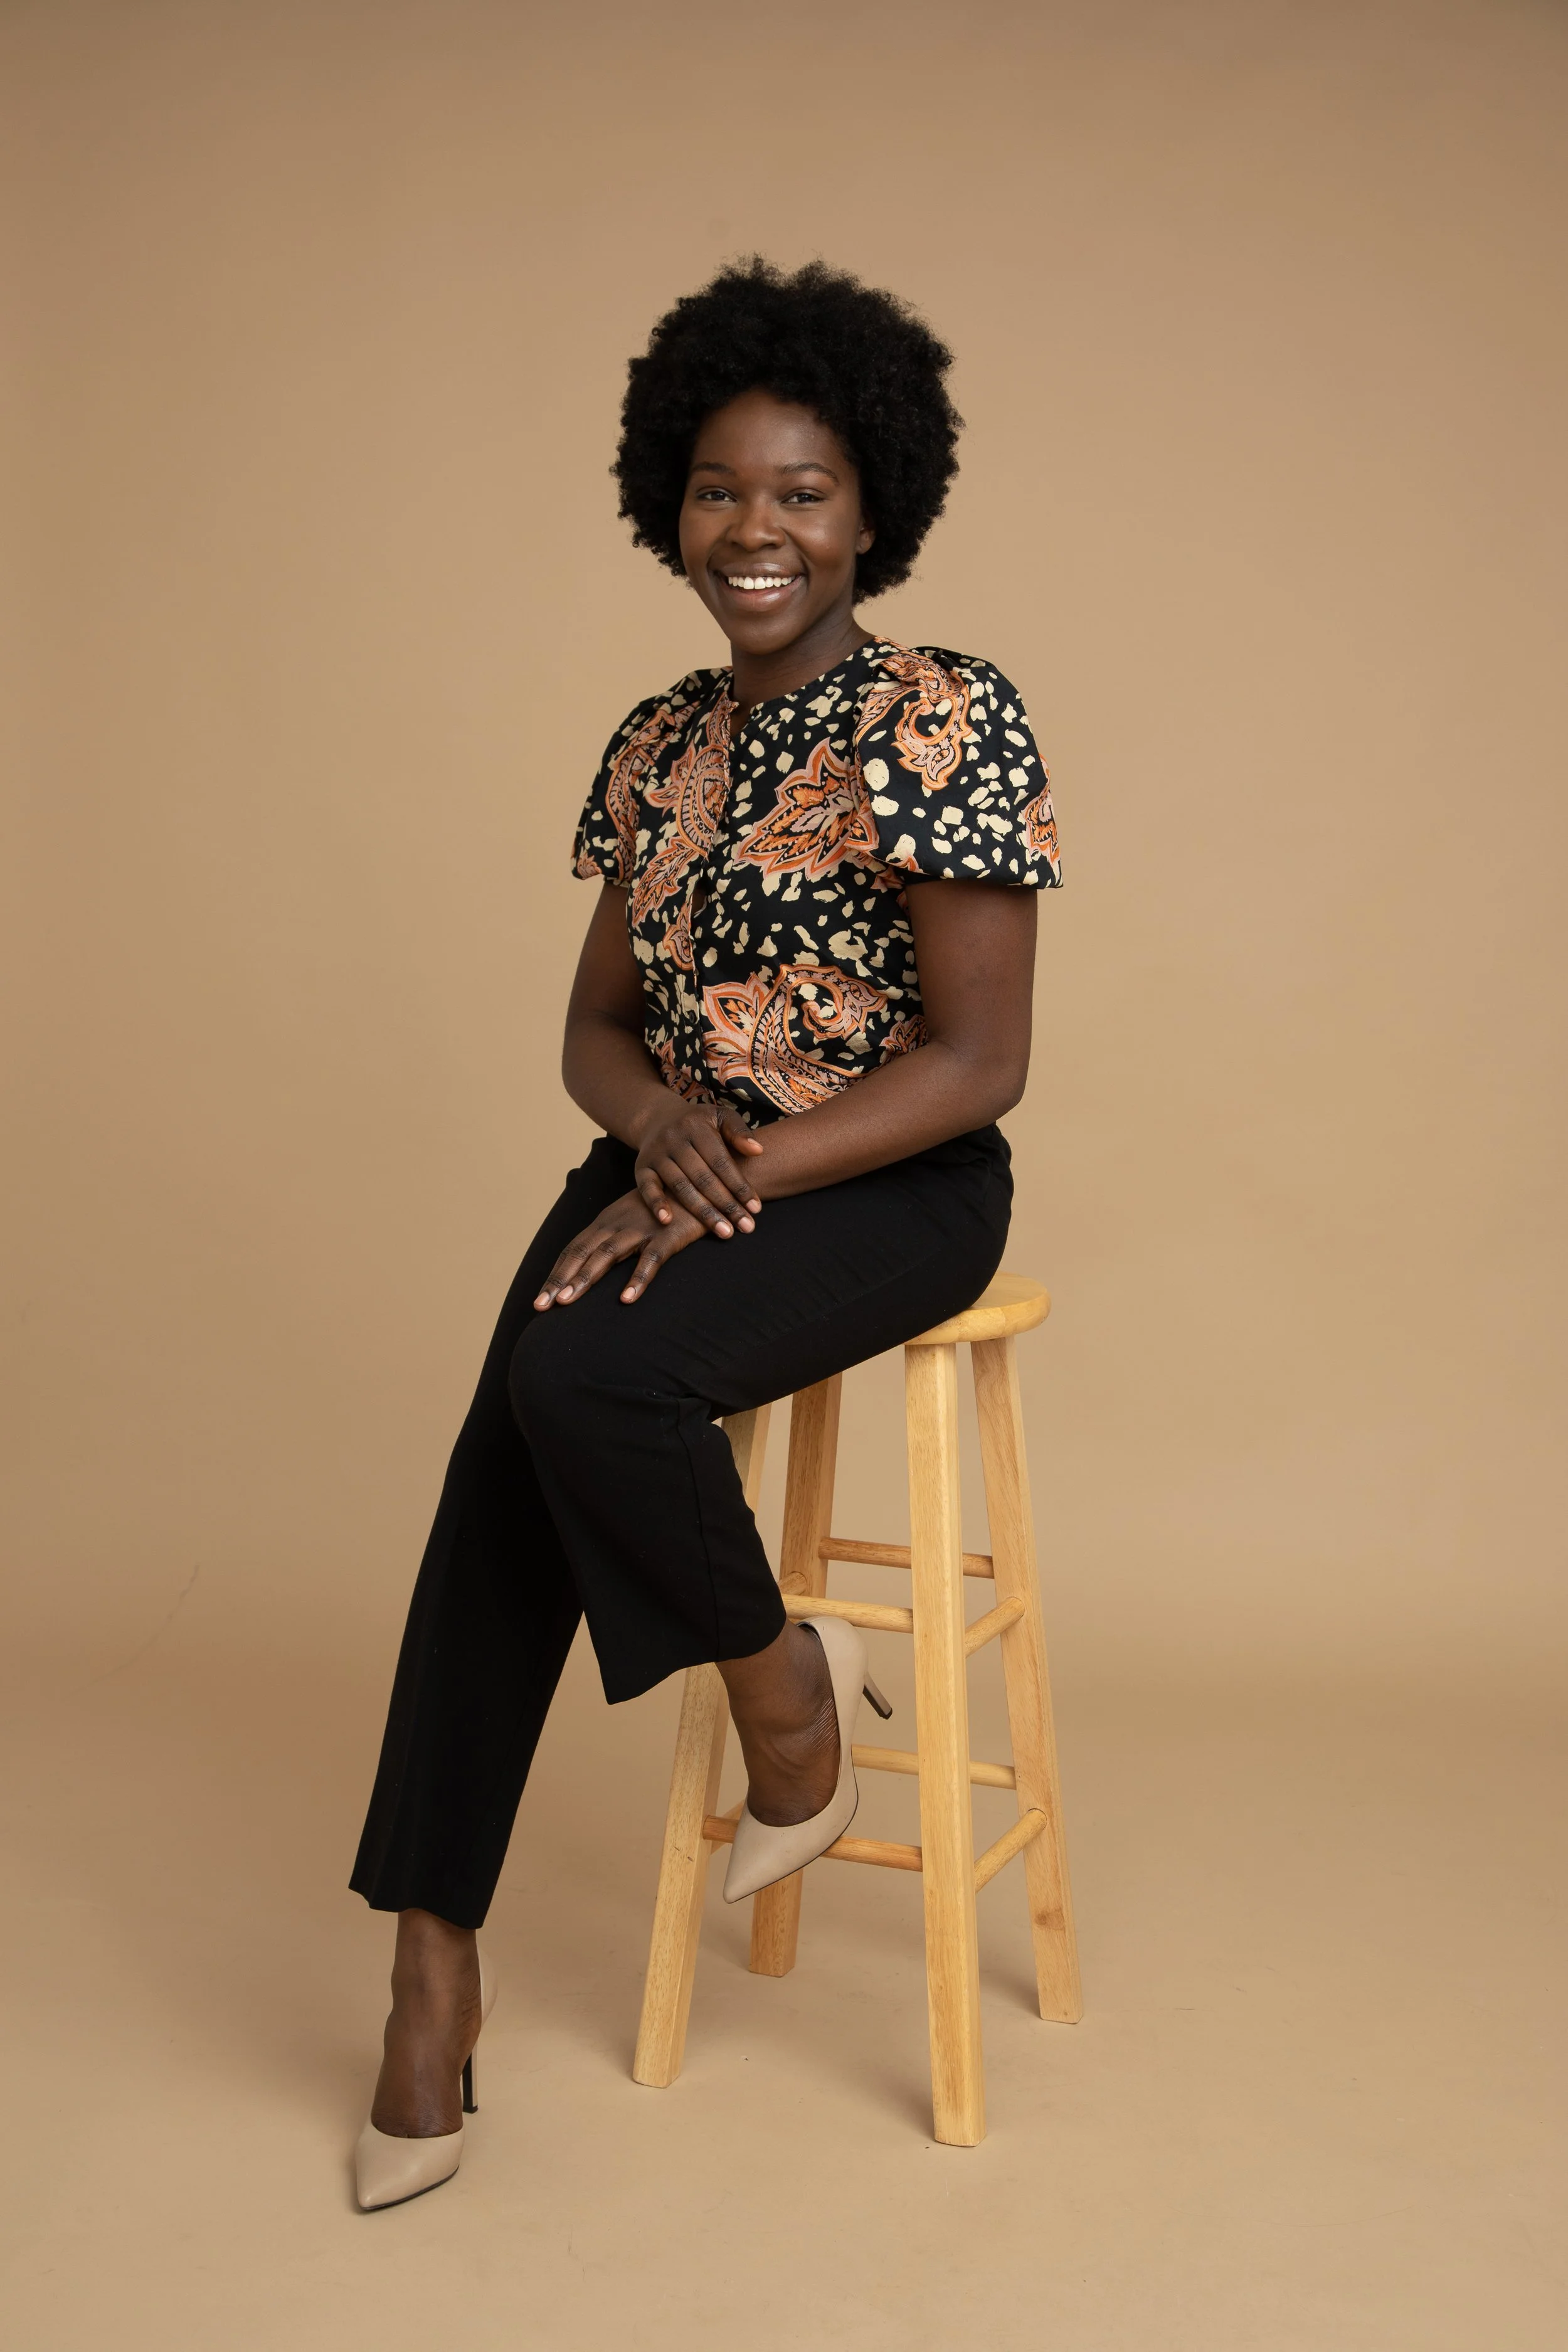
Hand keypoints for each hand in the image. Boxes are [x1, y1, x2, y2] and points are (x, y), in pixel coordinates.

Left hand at [532, 1190, 706, 1309]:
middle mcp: (617, 1224)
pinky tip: (626, 1299)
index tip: (540, 1300)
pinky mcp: (667, 1236)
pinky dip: (637, 1279)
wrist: (703, 1182)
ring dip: (584, 1279)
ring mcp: (641, 1229)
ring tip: (566, 1302)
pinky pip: (650, 1260)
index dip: (555, 1273)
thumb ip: (615, 1239)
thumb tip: (594, 1265)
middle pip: (581, 1253)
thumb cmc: (667, 1207)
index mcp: (607, 1221)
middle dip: (559, 1280)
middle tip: (540, 1306)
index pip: (573, 1250)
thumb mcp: (633, 1219)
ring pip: (606, 1256)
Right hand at [633, 1099, 764, 1236]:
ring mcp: (656, 1154)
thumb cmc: (698, 1123)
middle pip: (703, 1177)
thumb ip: (739, 1131)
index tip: (756, 1208)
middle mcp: (674, 1140)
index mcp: (697, 1127)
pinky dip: (656, 1204)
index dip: (739, 1186)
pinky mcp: (641, 1167)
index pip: (721, 1161)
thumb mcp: (720, 1116)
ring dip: (702, 1212)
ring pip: (680, 1187)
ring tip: (723, 1231)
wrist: (658, 1119)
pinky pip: (647, 1188)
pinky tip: (668, 1222)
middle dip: (726, 1205)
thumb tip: (758, 1150)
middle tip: (746, 1227)